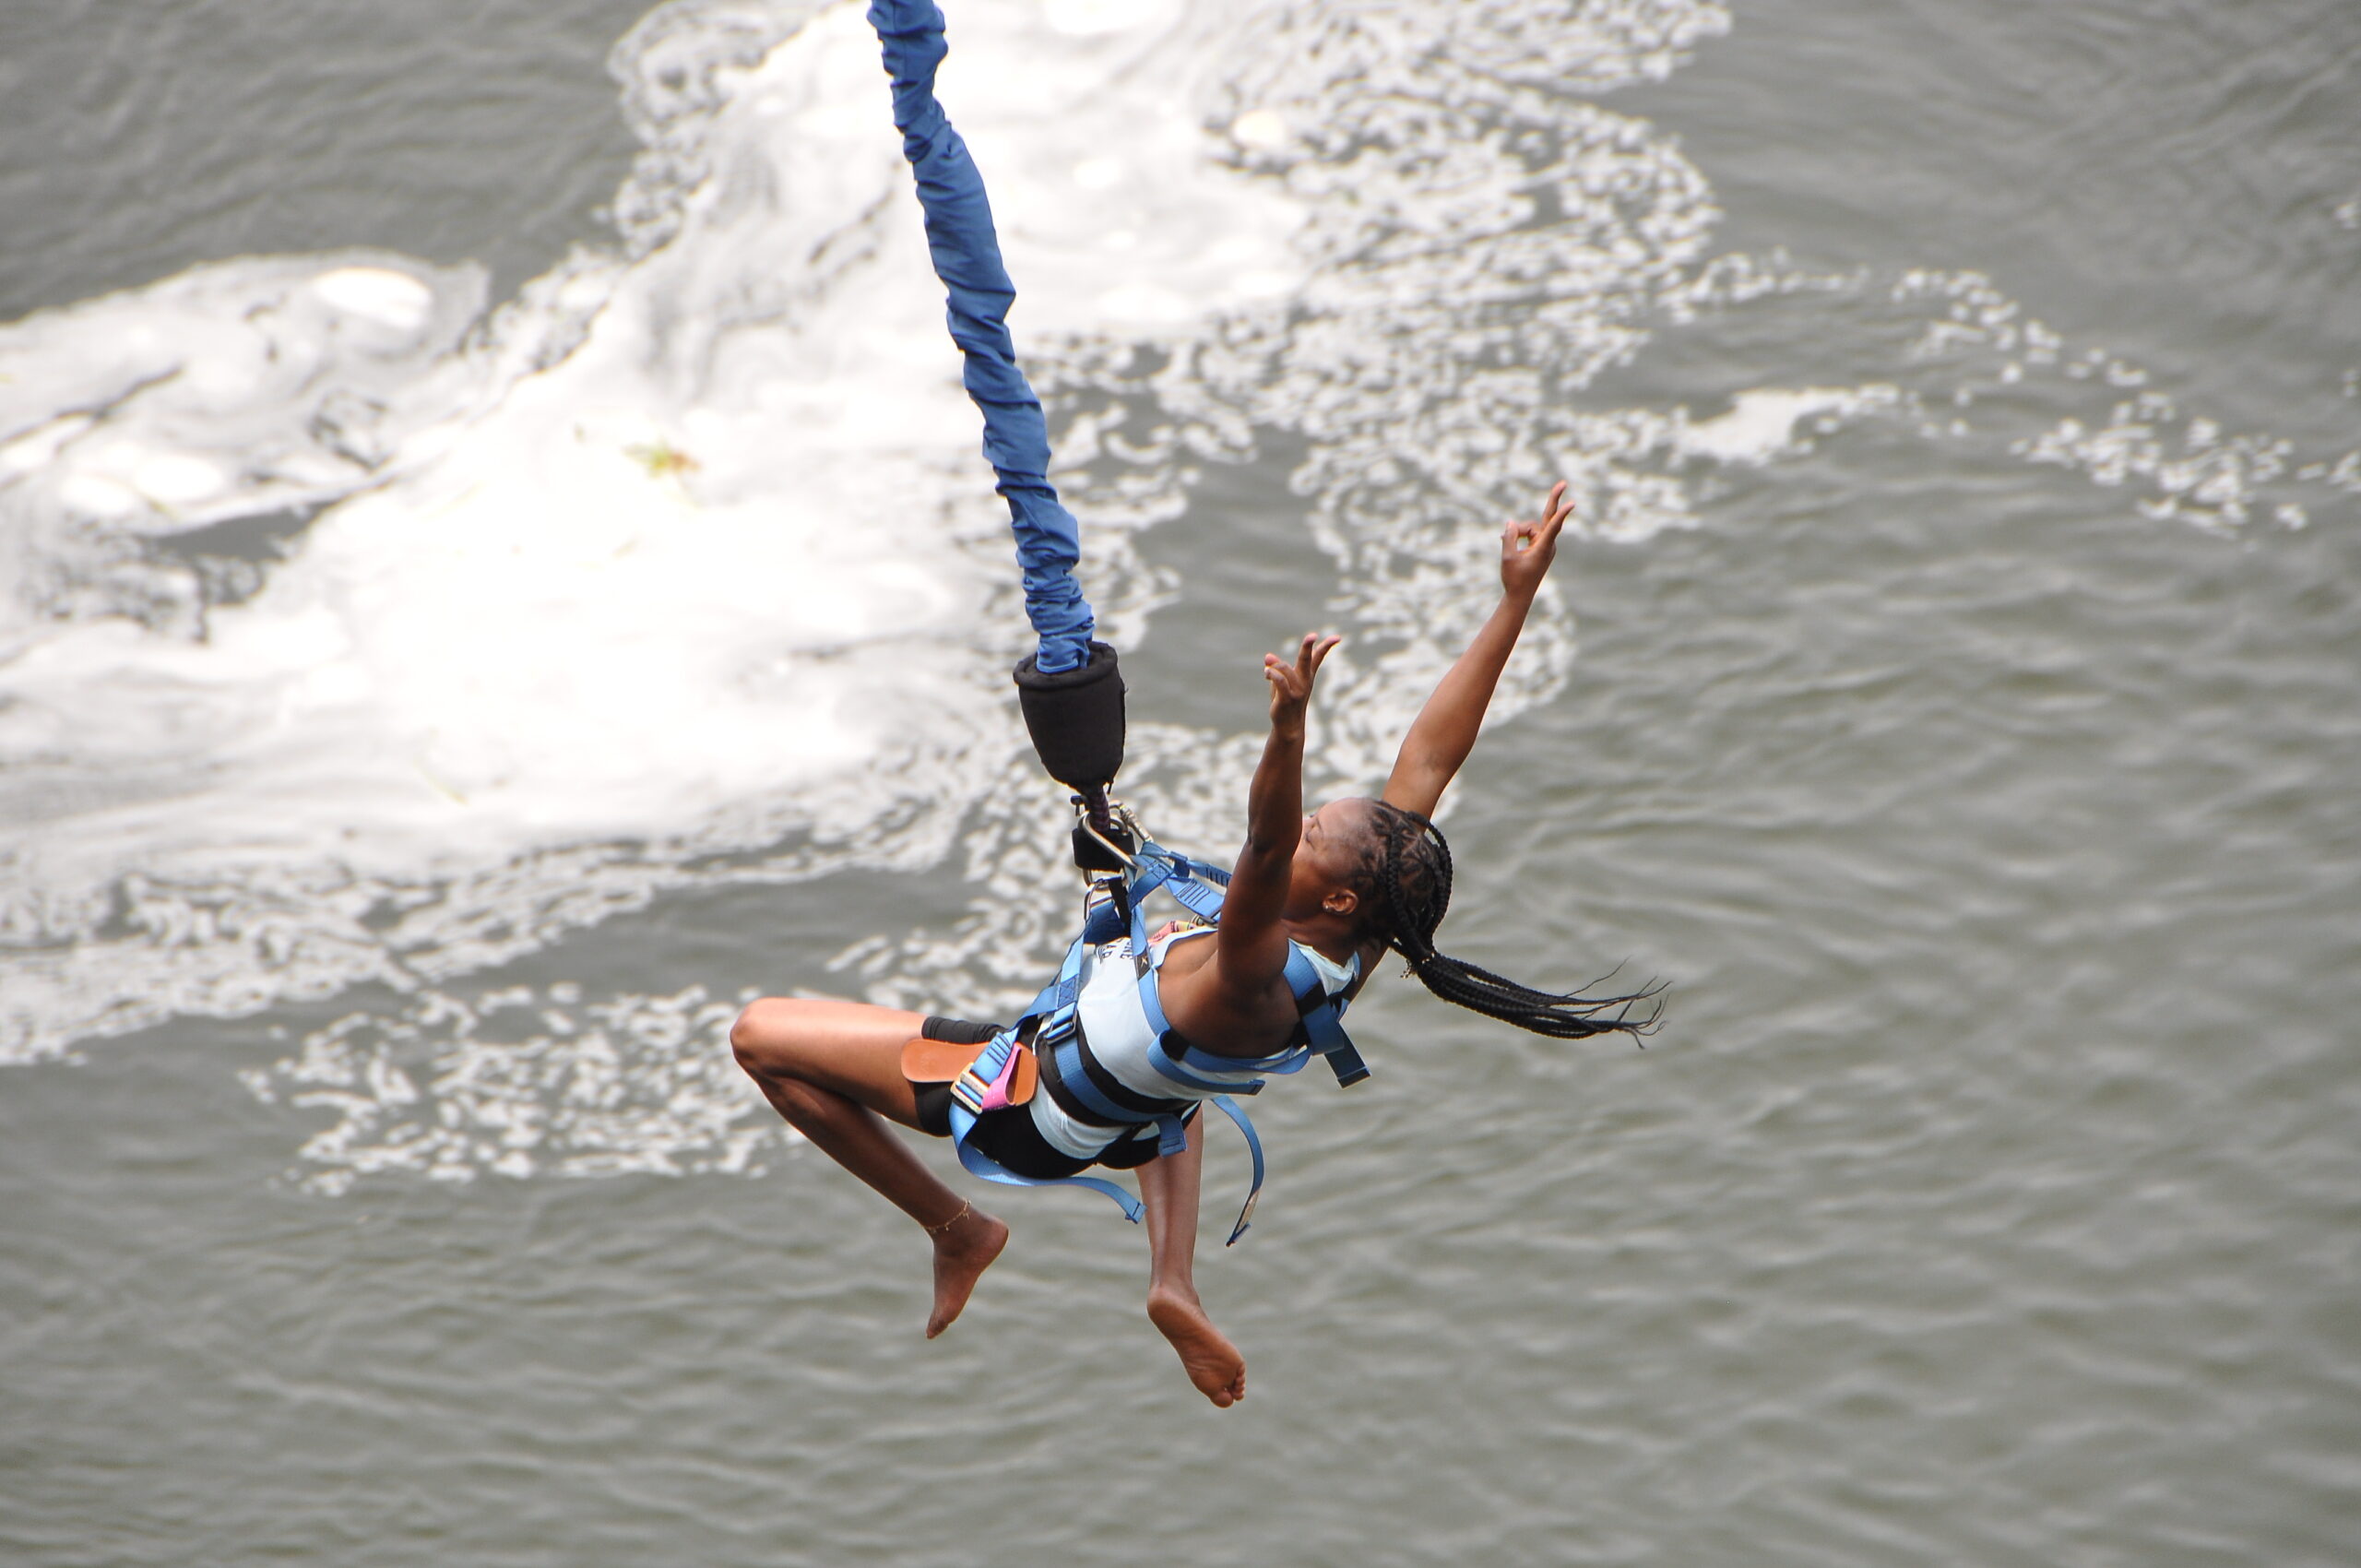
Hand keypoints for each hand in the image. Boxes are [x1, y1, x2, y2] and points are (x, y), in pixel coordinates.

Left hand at [1264, 632, 1339, 731]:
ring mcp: (1297, 691)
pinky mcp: (1287, 698)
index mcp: (1307, 676)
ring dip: (1273, 668)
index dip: (1326, 646)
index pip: (1318, 658)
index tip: (1337, 638)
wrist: (1288, 726)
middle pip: (1307, 660)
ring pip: (1284, 669)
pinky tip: (1266, 673)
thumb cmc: (1285, 701)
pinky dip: (1271, 674)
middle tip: (1312, 636)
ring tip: (1267, 673)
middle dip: (1308, 647)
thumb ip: (1276, 668)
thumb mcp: (1281, 682)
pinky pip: (1279, 680)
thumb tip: (1268, 656)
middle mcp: (1305, 681)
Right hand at [1500, 480, 1572, 598]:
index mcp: (1543, 549)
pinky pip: (1530, 534)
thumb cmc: (1514, 579)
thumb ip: (1509, 537)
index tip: (1572, 504)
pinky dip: (1519, 535)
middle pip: (1544, 520)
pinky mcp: (1541, 548)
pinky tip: (1505, 539)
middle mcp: (1547, 545)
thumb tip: (1511, 523)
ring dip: (1518, 532)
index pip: (1553, 527)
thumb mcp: (1508, 557)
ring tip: (1505, 542)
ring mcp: (1545, 546)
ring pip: (1531, 528)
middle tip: (1563, 482)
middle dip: (1553, 501)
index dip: (1561, 514)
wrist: (1519, 596)